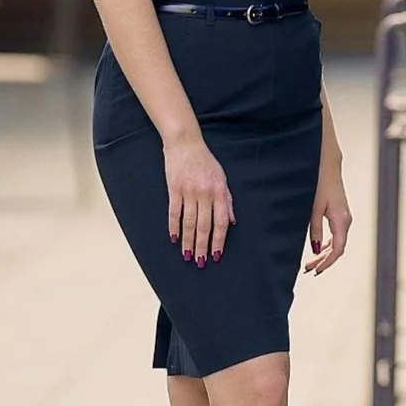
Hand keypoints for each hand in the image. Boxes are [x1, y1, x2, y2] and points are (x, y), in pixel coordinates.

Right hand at [164, 136, 234, 266]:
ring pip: (188, 222)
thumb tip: (232, 221)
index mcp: (219, 192)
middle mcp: (205, 193)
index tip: (216, 254)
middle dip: (202, 246)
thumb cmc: (206, 161)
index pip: (221, 222)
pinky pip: (174, 212)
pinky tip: (174, 238)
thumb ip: (227, 200)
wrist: (185, 143)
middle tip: (201, 262)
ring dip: (188, 241)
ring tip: (187, 256)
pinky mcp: (174, 189)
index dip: (219, 240)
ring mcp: (188, 191)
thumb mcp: (222, 178)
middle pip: (203, 226)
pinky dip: (173, 226)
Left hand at [306, 162, 351, 274]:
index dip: (327, 262)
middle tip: (308, 269)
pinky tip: (317, 248)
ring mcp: (344, 218)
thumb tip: (314, 248)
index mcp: (341, 221)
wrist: (328, 165)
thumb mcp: (314, 208)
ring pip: (337, 242)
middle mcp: (346, 221)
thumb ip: (315, 229)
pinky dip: (327, 244)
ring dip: (324, 253)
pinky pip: (336, 235)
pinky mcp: (340, 214)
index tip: (315, 270)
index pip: (337, 250)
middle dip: (323, 260)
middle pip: (337, 248)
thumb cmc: (320, 183)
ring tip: (310, 261)